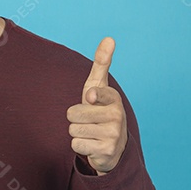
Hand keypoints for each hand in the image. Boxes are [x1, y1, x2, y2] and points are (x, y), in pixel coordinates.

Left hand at [67, 37, 126, 174]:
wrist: (113, 146)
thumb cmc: (100, 110)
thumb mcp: (99, 86)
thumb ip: (102, 63)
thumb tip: (109, 38)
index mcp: (114, 99)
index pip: (96, 93)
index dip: (91, 97)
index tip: (91, 98)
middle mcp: (117, 116)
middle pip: (73, 114)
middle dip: (75, 118)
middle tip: (88, 120)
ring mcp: (113, 135)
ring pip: (73, 129)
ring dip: (77, 132)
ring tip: (90, 132)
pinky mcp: (106, 151)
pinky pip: (76, 145)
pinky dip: (80, 146)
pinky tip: (91, 144)